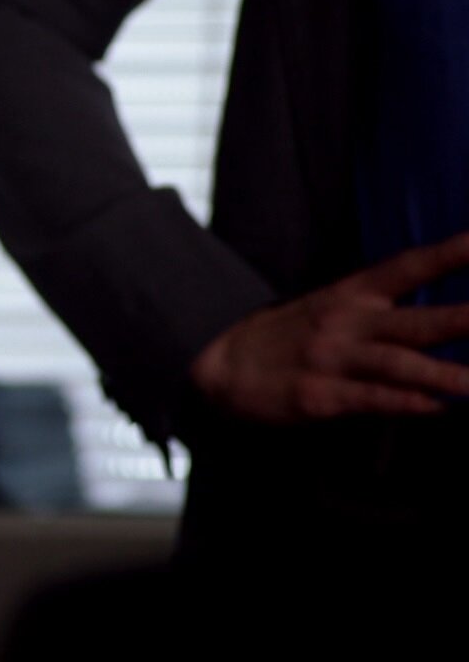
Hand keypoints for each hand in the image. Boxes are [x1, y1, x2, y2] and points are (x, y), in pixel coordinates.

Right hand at [190, 231, 468, 422]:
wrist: (217, 365)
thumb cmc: (284, 338)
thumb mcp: (329, 307)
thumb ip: (380, 309)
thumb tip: (440, 314)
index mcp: (351, 294)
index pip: (409, 267)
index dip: (450, 254)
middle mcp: (346, 322)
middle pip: (419, 321)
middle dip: (466, 319)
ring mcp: (332, 359)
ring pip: (399, 364)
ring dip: (446, 375)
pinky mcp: (318, 396)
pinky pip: (370, 399)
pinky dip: (406, 403)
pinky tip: (438, 407)